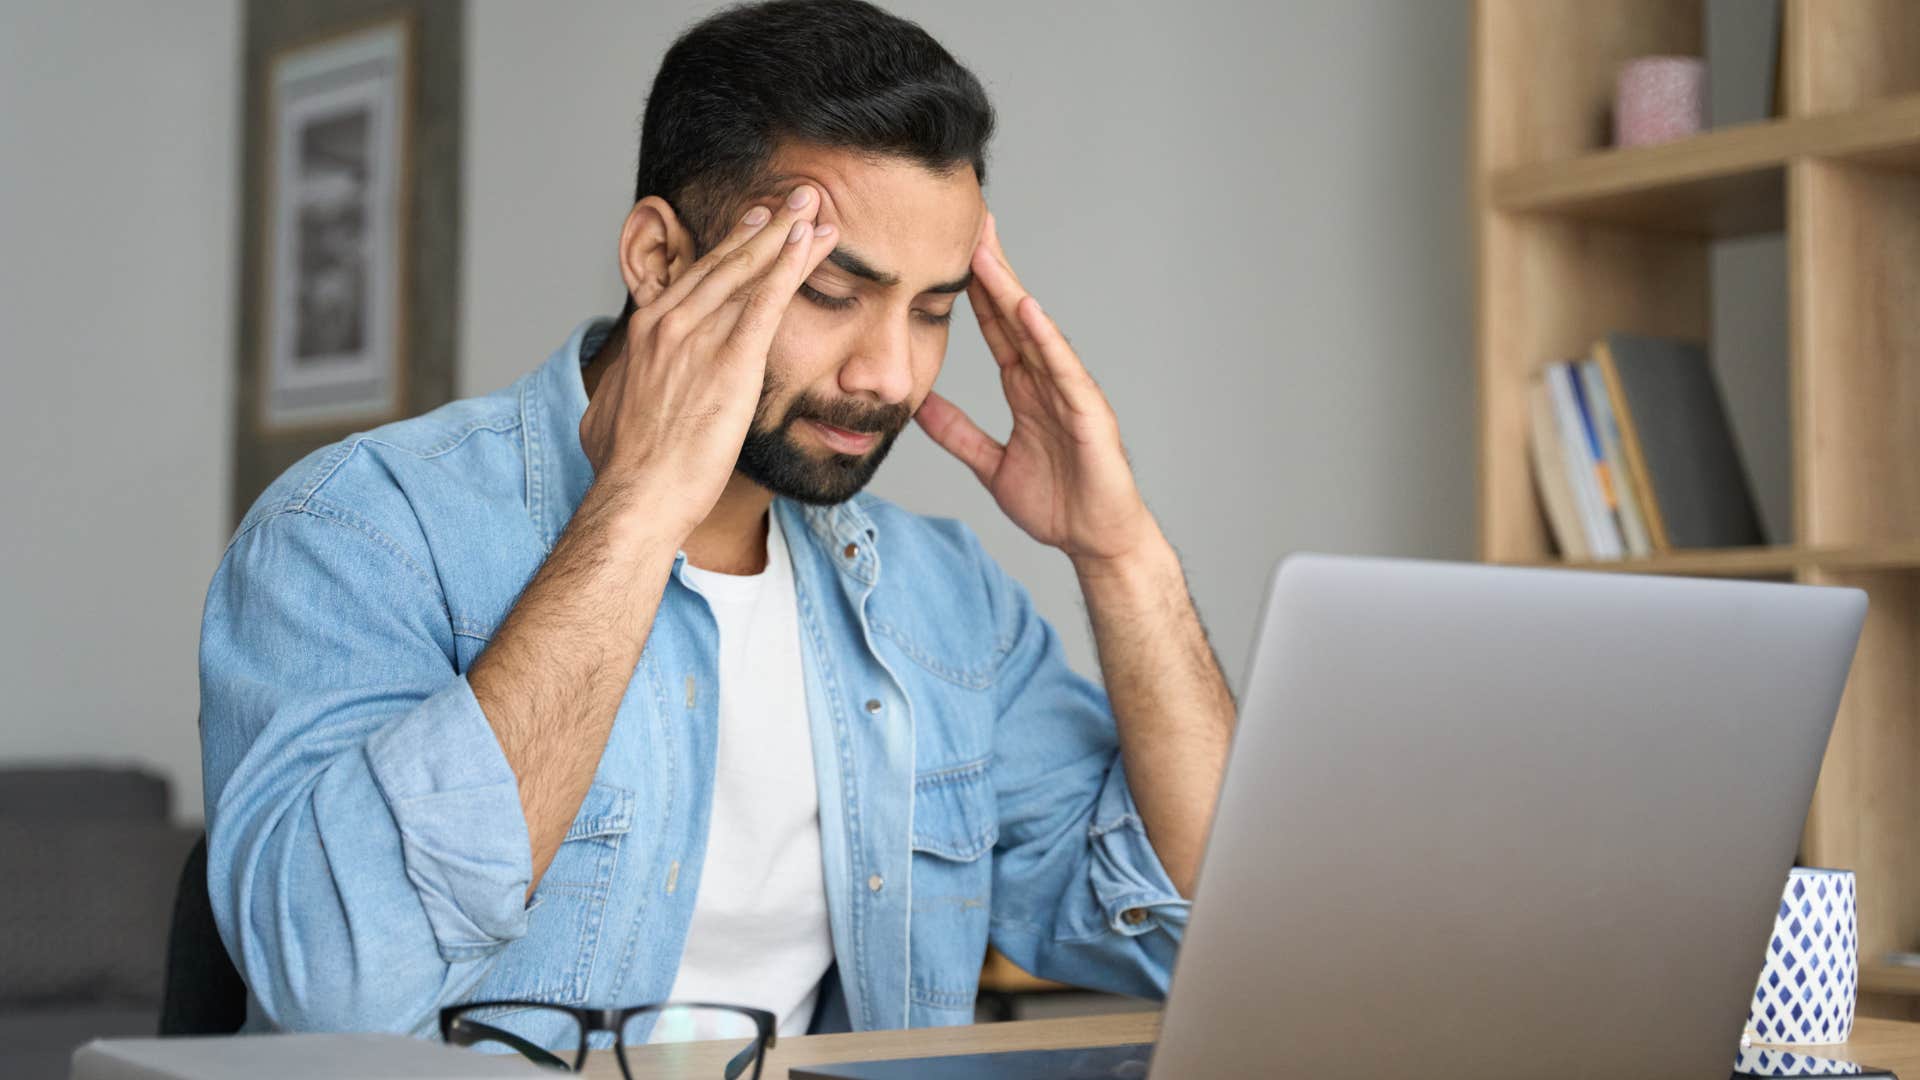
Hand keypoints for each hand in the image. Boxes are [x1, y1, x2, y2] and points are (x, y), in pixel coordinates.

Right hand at [580, 187, 837, 543]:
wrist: (638, 493)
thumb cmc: (624, 465)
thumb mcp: (607, 411)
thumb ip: (618, 388)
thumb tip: (613, 392)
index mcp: (646, 328)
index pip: (697, 275)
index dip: (732, 247)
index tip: (755, 224)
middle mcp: (671, 321)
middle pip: (727, 262)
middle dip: (766, 224)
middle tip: (797, 198)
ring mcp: (700, 336)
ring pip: (751, 271)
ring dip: (788, 235)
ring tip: (815, 207)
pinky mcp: (731, 360)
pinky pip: (768, 301)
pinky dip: (791, 266)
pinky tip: (812, 242)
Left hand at [915, 212, 1157, 566]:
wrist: (1097, 541)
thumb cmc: (1059, 503)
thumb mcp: (991, 465)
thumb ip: (959, 435)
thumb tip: (921, 409)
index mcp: (1026, 388)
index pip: (995, 327)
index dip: (972, 289)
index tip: (947, 249)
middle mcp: (1048, 380)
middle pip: (1014, 314)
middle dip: (991, 269)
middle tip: (969, 221)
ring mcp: (1070, 392)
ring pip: (1035, 332)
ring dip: (1010, 291)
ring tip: (986, 252)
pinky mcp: (1088, 413)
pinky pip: (1063, 370)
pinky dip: (1045, 338)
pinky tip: (1026, 309)